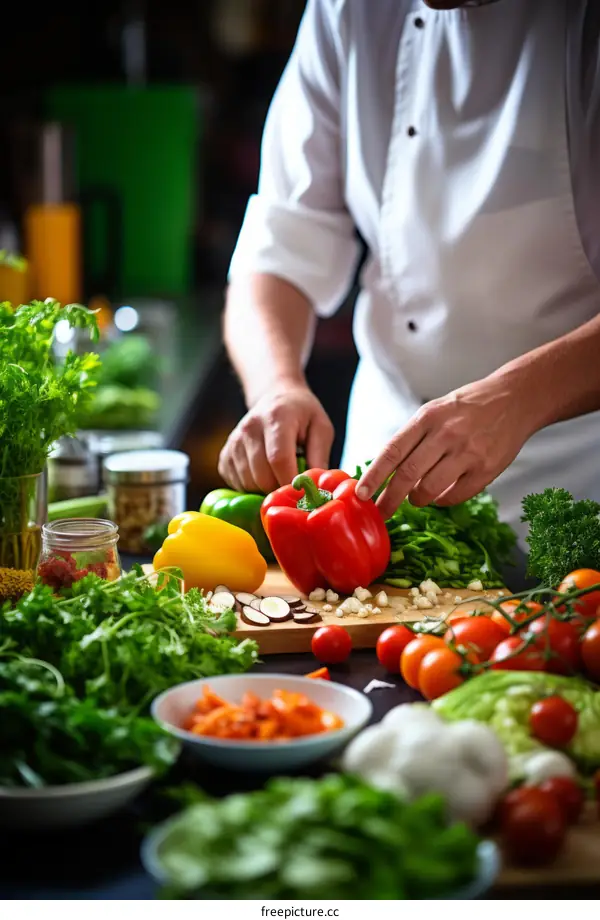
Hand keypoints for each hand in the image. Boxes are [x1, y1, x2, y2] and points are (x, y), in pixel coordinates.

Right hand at [218, 382, 334, 493]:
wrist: (275, 398)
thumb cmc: (302, 415)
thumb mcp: (321, 428)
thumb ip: (319, 456)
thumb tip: (315, 486)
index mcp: (276, 417)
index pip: (279, 459)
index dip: (291, 481)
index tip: (303, 492)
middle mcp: (250, 428)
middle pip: (262, 476)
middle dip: (280, 488)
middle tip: (293, 483)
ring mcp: (234, 442)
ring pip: (249, 484)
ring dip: (266, 489)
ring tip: (279, 473)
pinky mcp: (225, 455)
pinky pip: (237, 485)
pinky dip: (252, 488)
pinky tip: (264, 473)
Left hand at [356, 374, 536, 518]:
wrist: (514, 400)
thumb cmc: (467, 408)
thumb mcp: (434, 412)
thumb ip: (412, 439)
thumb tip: (383, 473)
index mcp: (427, 418)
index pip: (392, 451)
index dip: (374, 476)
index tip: (361, 494)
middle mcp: (446, 434)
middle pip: (408, 475)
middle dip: (389, 498)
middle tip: (381, 512)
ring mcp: (468, 452)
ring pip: (430, 489)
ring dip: (417, 499)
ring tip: (416, 497)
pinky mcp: (486, 469)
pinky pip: (455, 496)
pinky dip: (442, 501)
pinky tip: (440, 495)